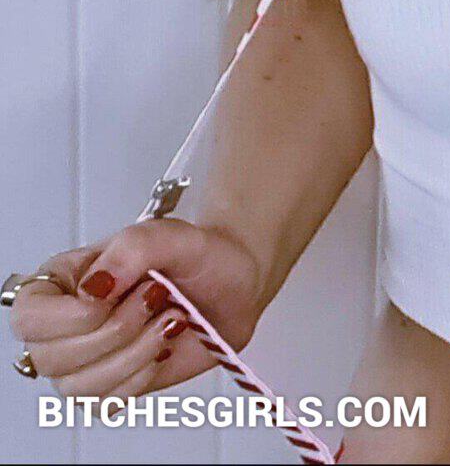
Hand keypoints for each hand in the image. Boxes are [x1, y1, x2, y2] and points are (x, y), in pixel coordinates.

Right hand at [7, 219, 264, 402]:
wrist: (232, 284)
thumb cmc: (197, 256)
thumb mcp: (170, 234)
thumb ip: (131, 248)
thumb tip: (92, 287)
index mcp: (67, 278)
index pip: (29, 314)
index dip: (66, 317)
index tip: (111, 297)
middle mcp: (68, 321)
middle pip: (51, 357)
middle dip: (114, 332)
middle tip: (154, 298)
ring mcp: (86, 358)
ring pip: (80, 386)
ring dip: (134, 353)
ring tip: (166, 319)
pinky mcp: (111, 384)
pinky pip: (107, 402)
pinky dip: (141, 376)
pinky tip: (161, 346)